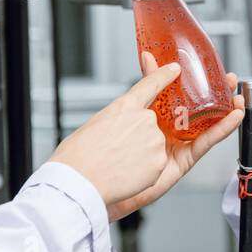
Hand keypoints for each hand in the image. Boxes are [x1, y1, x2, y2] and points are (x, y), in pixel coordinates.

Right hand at [49, 60, 181, 216]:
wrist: (78, 182)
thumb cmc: (77, 156)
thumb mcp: (95, 124)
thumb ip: (118, 120)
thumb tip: (126, 127)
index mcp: (124, 105)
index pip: (150, 84)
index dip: (163, 75)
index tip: (175, 69)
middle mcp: (145, 119)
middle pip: (150, 126)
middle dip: (136, 139)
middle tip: (115, 151)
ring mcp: (155, 140)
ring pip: (154, 147)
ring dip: (139, 157)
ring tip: (116, 165)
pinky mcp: (160, 162)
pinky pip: (155, 165)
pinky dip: (142, 173)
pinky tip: (124, 175)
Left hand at [107, 51, 245, 220]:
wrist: (93, 181)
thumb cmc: (100, 147)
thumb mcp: (127, 105)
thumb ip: (145, 83)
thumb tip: (151, 57)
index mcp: (151, 114)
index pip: (178, 92)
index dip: (194, 80)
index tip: (208, 65)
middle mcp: (165, 129)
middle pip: (197, 107)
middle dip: (216, 93)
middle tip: (229, 79)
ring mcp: (175, 145)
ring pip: (206, 124)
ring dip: (225, 109)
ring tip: (237, 95)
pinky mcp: (182, 161)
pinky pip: (205, 142)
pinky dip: (222, 129)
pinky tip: (235, 116)